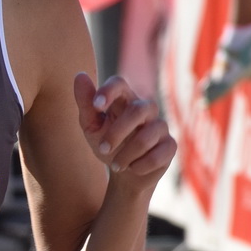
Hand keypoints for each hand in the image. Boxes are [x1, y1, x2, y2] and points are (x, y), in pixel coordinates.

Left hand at [75, 72, 175, 190]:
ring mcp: (160, 127)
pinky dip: (140, 166)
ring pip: (146, 137)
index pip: (120, 83)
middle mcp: (146, 109)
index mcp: (125, 101)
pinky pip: (158, 155)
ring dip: (126, 155)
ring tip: (115, 165)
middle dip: (116, 133)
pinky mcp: (170, 146)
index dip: (109, 90)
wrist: (126, 175)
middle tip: (102, 149)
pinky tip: (133, 168)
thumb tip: (80, 75)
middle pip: (137, 110)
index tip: (96, 105)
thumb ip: (86, 104)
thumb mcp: (91, 128)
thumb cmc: (108, 146)